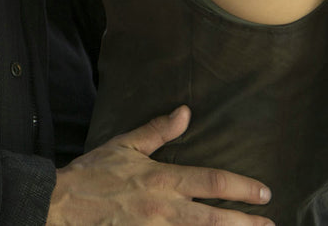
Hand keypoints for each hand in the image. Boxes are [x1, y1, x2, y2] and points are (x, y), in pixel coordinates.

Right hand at [48, 106, 273, 224]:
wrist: (63, 204)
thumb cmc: (93, 173)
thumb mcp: (124, 144)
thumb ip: (157, 131)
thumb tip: (185, 112)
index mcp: (162, 180)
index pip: (211, 182)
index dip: (242, 187)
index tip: (264, 192)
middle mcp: (165, 209)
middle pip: (215, 219)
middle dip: (246, 224)